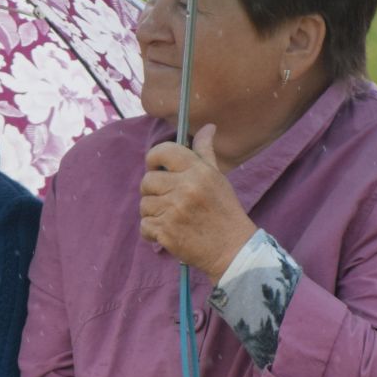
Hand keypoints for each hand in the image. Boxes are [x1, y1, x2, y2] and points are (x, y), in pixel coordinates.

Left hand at [140, 124, 257, 279]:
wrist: (232, 250)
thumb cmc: (224, 211)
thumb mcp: (218, 177)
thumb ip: (205, 151)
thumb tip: (208, 126)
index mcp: (198, 171)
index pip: (162, 151)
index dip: (153, 159)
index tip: (156, 168)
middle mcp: (185, 188)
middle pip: (147, 181)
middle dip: (153, 191)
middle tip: (168, 200)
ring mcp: (174, 211)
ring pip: (144, 204)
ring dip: (153, 212)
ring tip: (172, 217)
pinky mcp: (166, 232)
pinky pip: (144, 225)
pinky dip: (152, 231)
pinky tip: (168, 232)